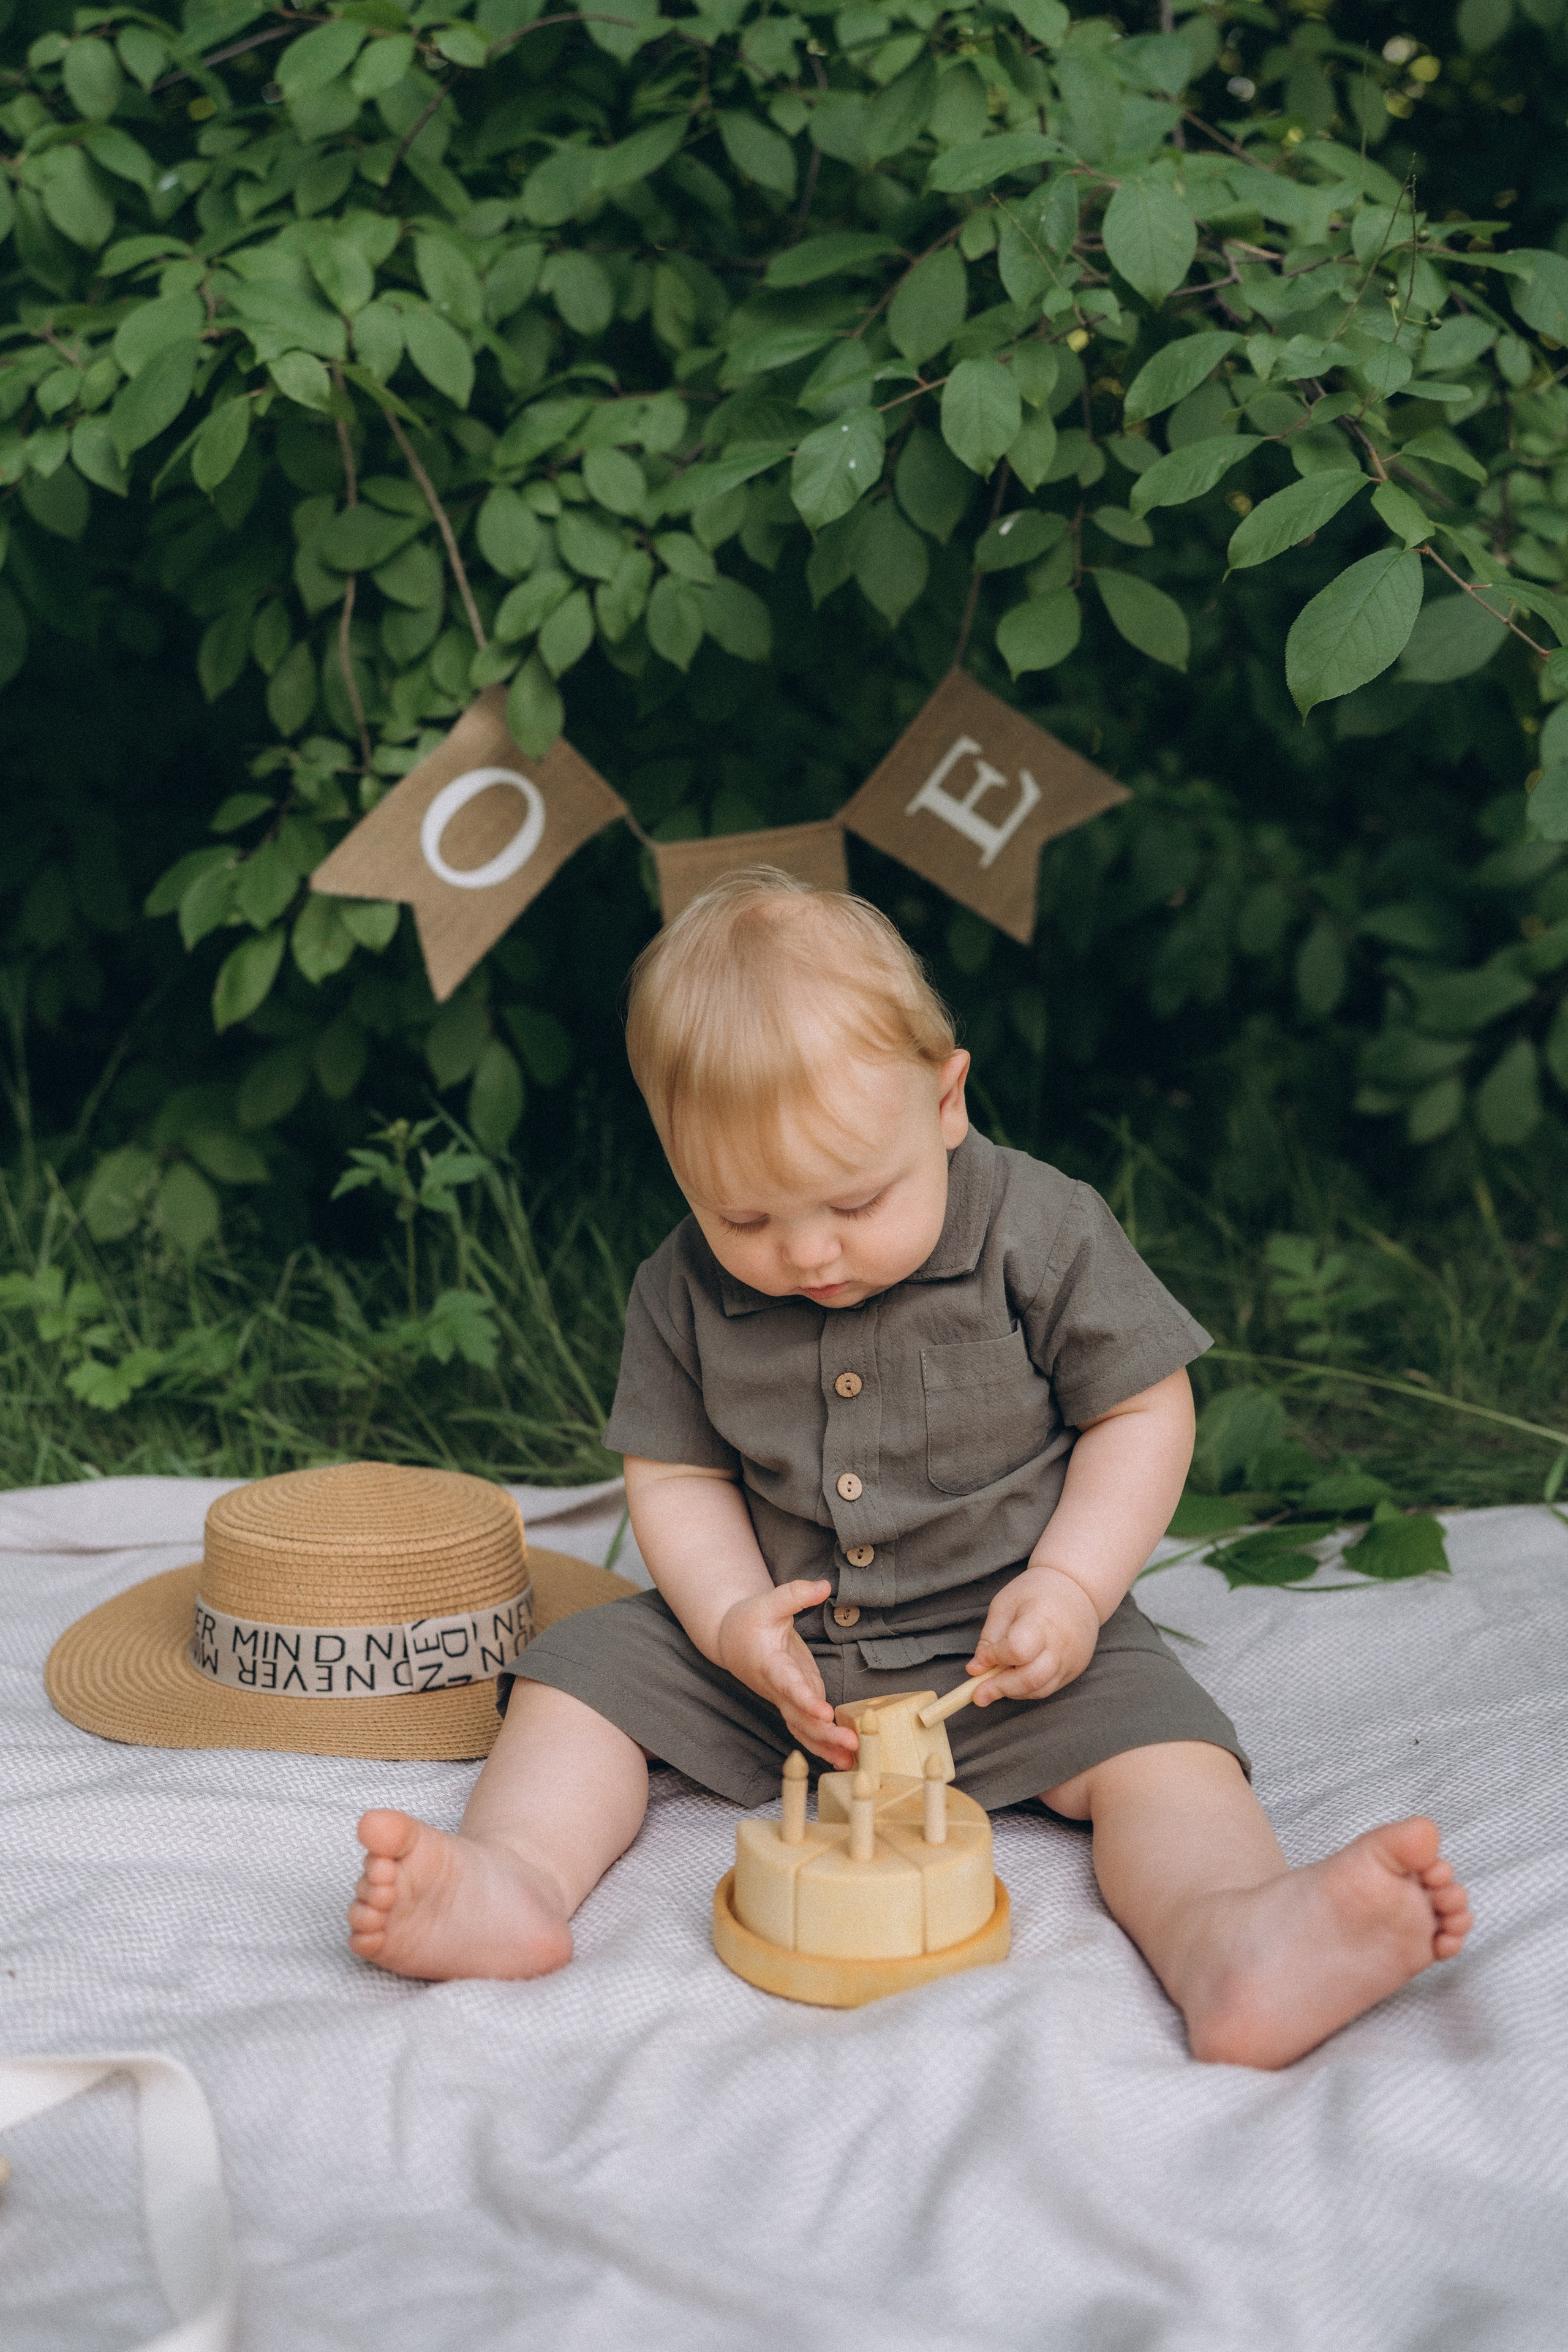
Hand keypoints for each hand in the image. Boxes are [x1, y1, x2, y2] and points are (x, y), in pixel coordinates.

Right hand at [715, 1580, 858, 1769]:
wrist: (730, 1640)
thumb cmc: (750, 1619)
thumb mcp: (769, 1600)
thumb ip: (796, 1594)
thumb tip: (824, 1585)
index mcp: (771, 1664)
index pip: (789, 1685)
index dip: (805, 1700)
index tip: (824, 1712)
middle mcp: (778, 1689)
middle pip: (800, 1718)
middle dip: (825, 1734)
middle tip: (852, 1745)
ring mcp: (787, 1699)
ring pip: (803, 1730)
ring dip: (826, 1747)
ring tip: (853, 1762)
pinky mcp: (797, 1702)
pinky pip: (808, 1729)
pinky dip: (824, 1745)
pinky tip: (844, 1759)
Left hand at [966, 1565, 1099, 1704]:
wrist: (1078, 1588)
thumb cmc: (1036, 1592)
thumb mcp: (1005, 1605)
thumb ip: (989, 1638)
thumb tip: (975, 1670)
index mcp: (1042, 1620)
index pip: (1017, 1649)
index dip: (995, 1658)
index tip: (981, 1659)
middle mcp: (1061, 1644)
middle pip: (1031, 1678)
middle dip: (1000, 1689)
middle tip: (978, 1695)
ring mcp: (1072, 1659)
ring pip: (1039, 1689)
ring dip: (1013, 1692)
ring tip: (995, 1684)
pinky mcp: (1076, 1669)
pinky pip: (1049, 1688)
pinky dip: (1028, 1689)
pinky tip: (1015, 1679)